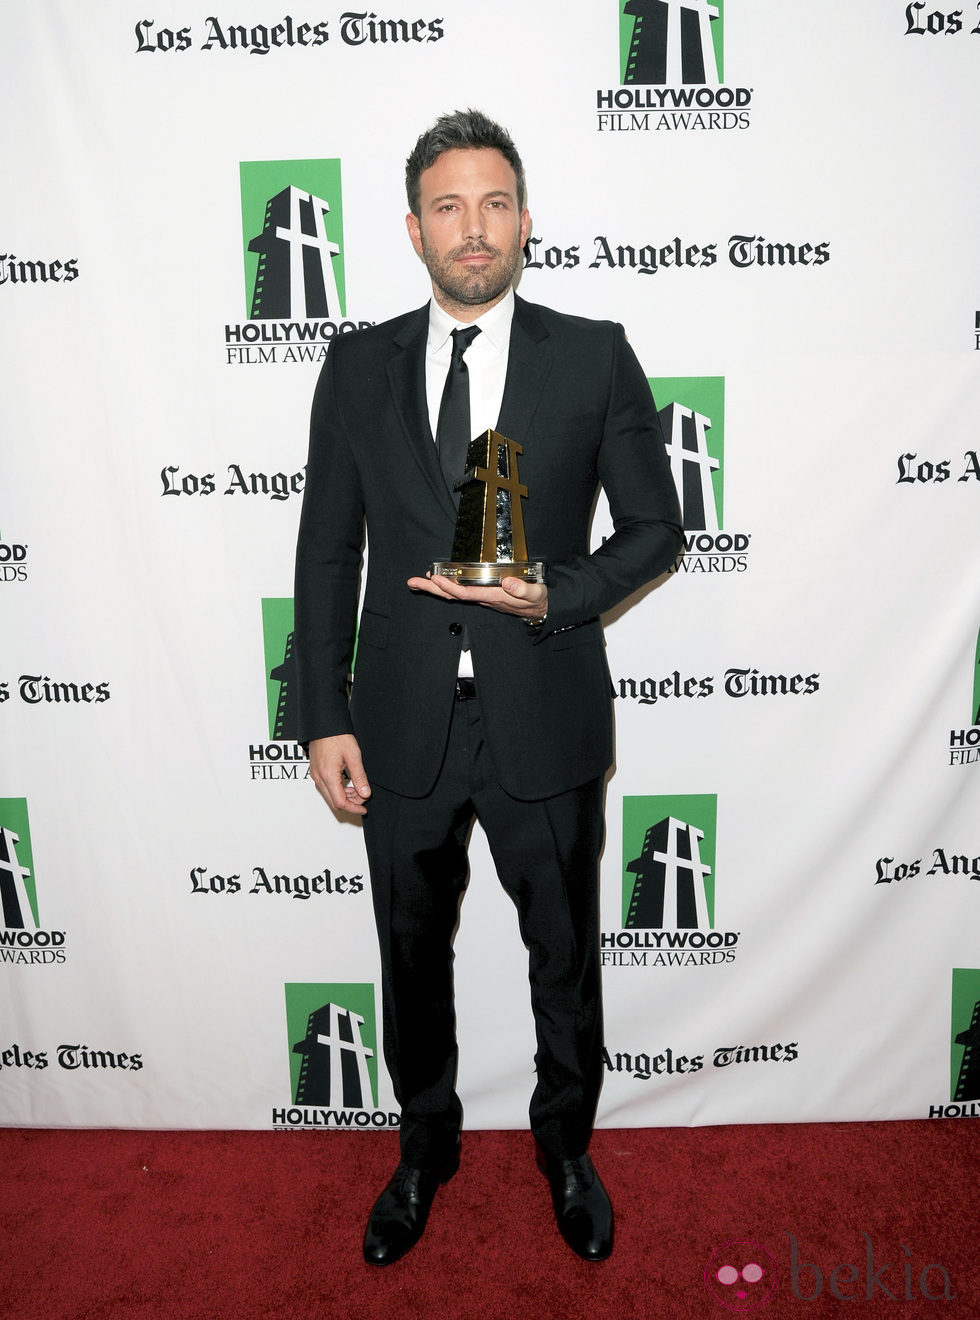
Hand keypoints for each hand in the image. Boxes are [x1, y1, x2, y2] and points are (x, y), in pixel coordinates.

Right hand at [308, 734, 370, 815]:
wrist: (324, 724)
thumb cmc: (337, 736)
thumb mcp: (354, 756)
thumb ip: (360, 777)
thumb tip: (365, 793)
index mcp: (328, 775)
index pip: (340, 802)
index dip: (353, 808)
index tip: (364, 808)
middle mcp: (318, 778)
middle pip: (333, 802)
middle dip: (350, 803)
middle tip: (363, 797)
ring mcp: (315, 775)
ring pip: (329, 796)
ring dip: (344, 797)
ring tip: (358, 789)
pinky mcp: (315, 771)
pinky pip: (326, 787)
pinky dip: (338, 790)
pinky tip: (348, 784)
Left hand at [406, 573, 547, 620]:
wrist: (540, 609)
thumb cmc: (537, 600)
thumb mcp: (535, 593)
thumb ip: (523, 589)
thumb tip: (508, 583)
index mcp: (493, 596)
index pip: (466, 593)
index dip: (449, 587)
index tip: (436, 579)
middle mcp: (483, 598)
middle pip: (452, 595)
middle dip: (432, 588)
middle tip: (413, 581)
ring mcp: (481, 596)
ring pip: (454, 593)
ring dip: (435, 588)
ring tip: (419, 580)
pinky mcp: (482, 593)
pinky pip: (460, 591)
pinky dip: (446, 586)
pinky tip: (438, 580)